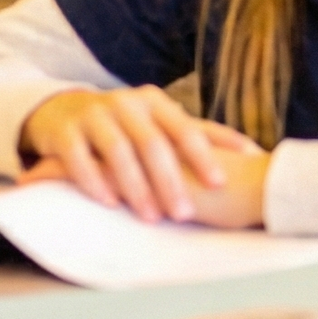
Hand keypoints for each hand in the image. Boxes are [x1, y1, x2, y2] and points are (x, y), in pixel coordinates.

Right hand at [18, 86, 258, 223]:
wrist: (62, 110)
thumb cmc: (127, 123)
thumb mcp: (162, 122)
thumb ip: (204, 135)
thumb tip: (255, 152)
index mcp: (156, 102)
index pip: (186, 129)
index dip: (204, 156)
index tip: (221, 184)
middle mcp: (126, 103)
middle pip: (153, 144)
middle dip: (170, 181)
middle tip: (185, 214)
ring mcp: (93, 115)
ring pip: (118, 152)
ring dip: (136, 186)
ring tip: (151, 217)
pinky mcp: (64, 131)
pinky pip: (79, 158)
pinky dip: (94, 181)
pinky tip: (109, 203)